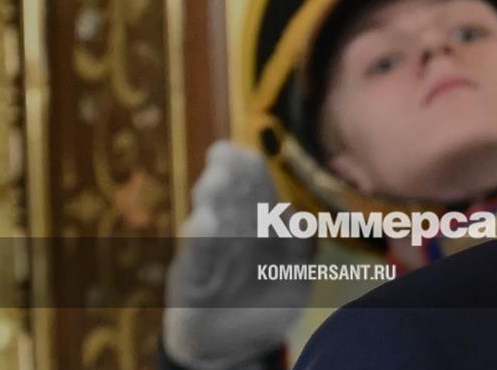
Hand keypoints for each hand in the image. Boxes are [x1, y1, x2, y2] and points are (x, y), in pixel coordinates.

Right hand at [163, 140, 314, 368]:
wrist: (230, 344)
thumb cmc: (264, 302)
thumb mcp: (294, 278)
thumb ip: (299, 249)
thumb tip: (302, 220)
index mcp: (256, 226)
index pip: (254, 191)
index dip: (248, 170)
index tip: (243, 152)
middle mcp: (231, 234)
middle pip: (229, 199)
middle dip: (228, 175)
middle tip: (223, 154)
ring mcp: (211, 256)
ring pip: (211, 222)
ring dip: (213, 200)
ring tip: (214, 182)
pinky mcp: (195, 282)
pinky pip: (200, 260)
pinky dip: (203, 242)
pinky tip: (202, 222)